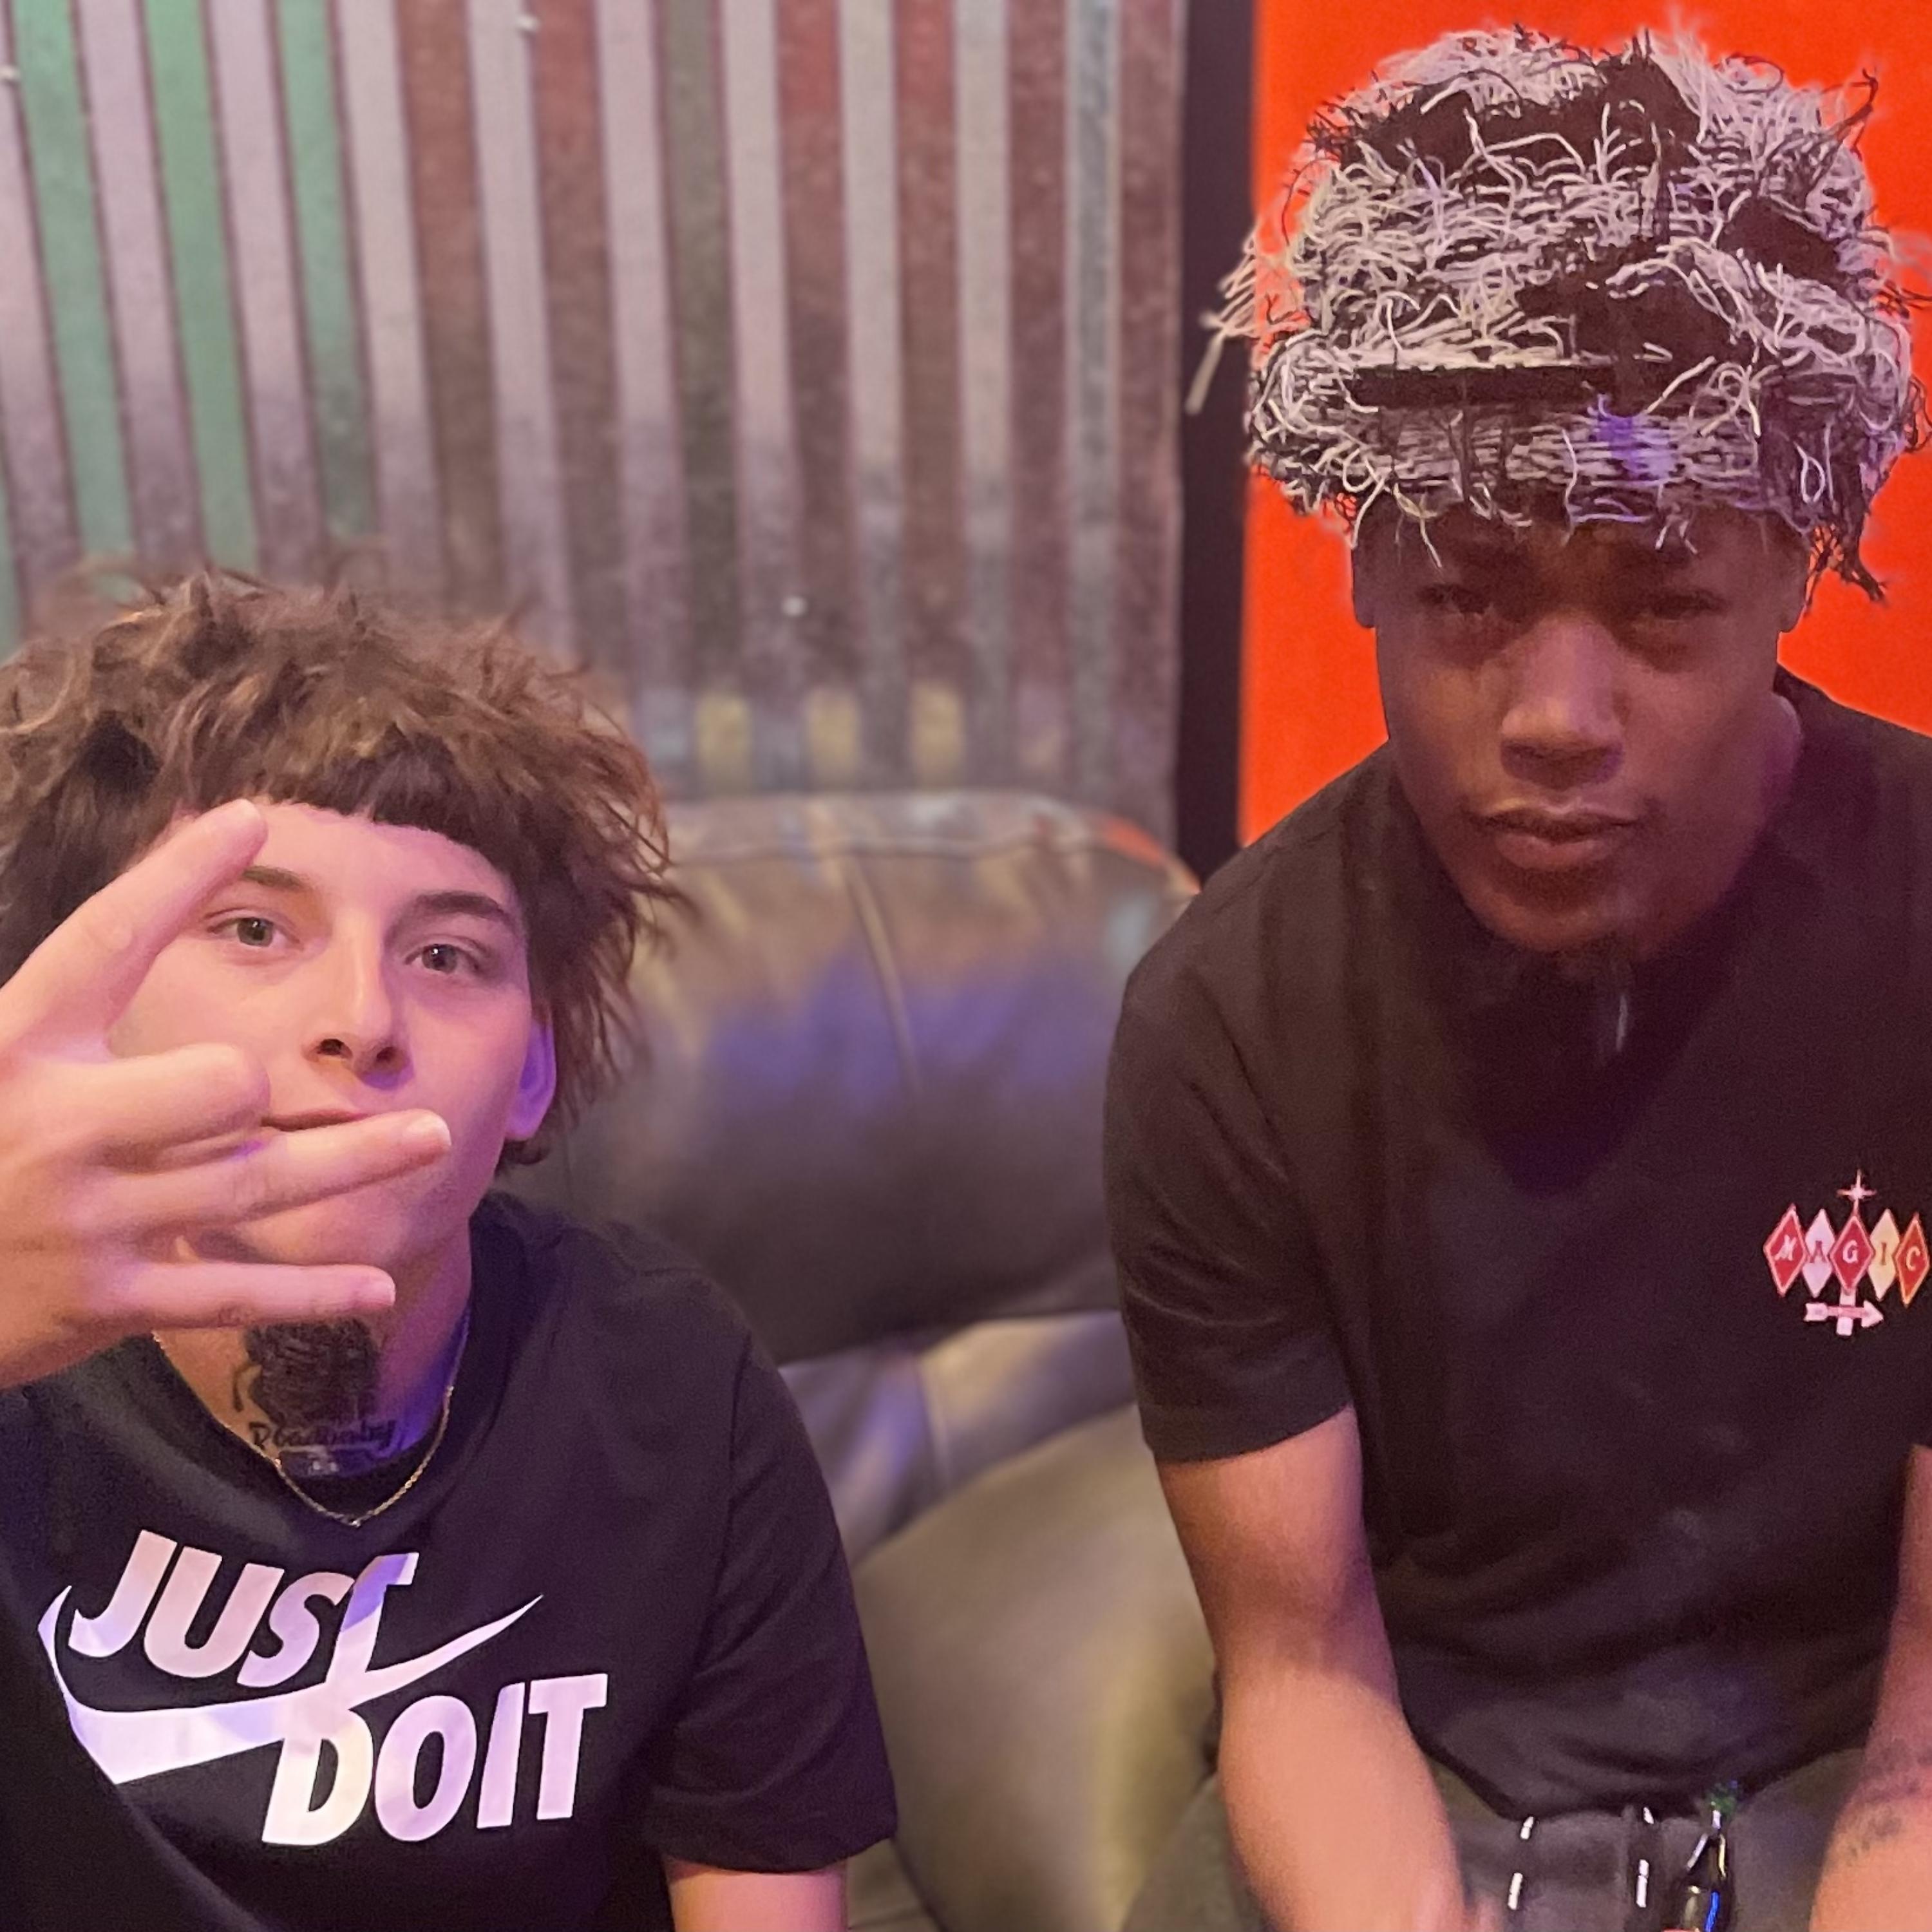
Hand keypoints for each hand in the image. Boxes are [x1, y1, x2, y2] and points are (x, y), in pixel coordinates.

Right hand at [0, 798, 451, 1387]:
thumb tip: (140, 917)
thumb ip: (63, 1011)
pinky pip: (230, 1293)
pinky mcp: (105, 1300)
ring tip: (433, 1136)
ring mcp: (87, 1219)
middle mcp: (55, 1129)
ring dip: (356, 1160)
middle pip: (216, 1083)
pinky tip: (379, 1285)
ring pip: (254, 1183)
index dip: (177, 877)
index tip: (253, 820)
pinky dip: (311, 1294)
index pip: (105, 943)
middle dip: (247, 1080)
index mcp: (12, 1048)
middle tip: (251, 1086)